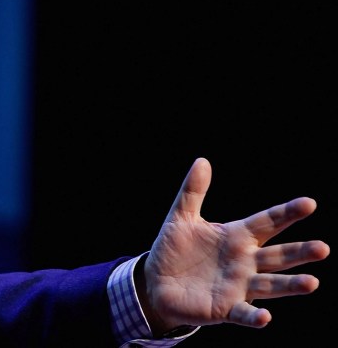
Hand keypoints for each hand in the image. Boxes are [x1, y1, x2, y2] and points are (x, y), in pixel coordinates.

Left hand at [139, 157, 328, 334]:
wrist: (156, 283)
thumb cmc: (174, 250)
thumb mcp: (181, 217)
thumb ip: (193, 191)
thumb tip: (202, 161)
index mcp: (237, 237)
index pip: (267, 222)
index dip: (287, 213)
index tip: (309, 203)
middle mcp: (245, 262)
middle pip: (278, 256)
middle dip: (300, 252)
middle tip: (323, 248)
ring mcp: (238, 286)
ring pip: (271, 286)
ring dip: (291, 285)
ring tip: (312, 282)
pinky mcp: (225, 308)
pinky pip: (244, 313)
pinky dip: (255, 317)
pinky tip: (266, 317)